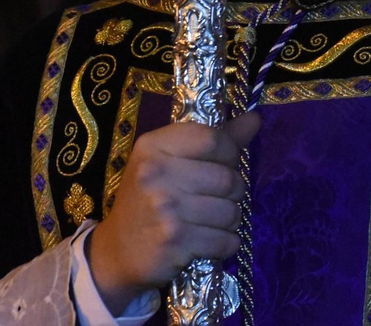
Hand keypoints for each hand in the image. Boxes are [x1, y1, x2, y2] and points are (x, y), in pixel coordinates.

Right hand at [88, 112, 259, 313]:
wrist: (115, 252)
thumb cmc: (148, 199)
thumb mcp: (171, 161)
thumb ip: (216, 140)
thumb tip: (255, 118)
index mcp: (154, 146)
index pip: (214, 140)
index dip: (230, 154)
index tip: (222, 165)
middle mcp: (156, 174)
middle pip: (228, 178)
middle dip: (233, 192)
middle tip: (215, 199)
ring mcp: (164, 209)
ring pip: (231, 212)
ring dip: (230, 221)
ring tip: (210, 221)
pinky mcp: (174, 242)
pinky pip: (225, 241)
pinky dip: (225, 244)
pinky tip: (208, 242)